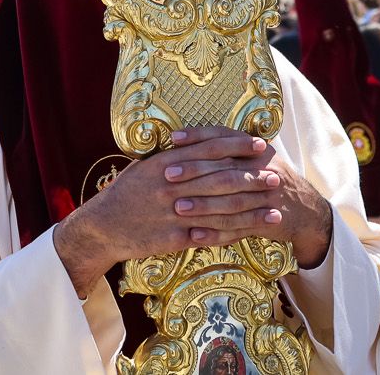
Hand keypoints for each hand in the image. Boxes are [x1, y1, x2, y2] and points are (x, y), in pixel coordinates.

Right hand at [53, 127, 329, 296]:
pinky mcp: (173, 237)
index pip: (209, 149)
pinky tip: (251, 234)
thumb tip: (201, 140)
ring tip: (274, 210)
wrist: (103, 226)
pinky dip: (231, 234)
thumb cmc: (126, 192)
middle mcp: (172, 185)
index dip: (237, 146)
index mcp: (167, 162)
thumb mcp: (146, 166)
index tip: (260, 144)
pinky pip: (208, 235)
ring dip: (250, 210)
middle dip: (252, 178)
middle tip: (276, 178)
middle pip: (220, 179)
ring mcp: (173, 213)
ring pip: (220, 210)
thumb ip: (174, 155)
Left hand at [167, 126, 333, 267]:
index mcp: (257, 151)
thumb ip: (228, 151)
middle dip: (195, 171)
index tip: (174, 138)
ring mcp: (267, 196)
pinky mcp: (267, 221)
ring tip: (177, 208)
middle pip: (225, 168)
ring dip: (203, 205)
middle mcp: (263, 169)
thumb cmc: (269, 180)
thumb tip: (186, 142)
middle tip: (167, 175)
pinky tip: (194, 236)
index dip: (199, 136)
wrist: (306, 210)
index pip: (225, 137)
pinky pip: (238, 229)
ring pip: (231, 200)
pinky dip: (216, 233)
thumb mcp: (255, 159)